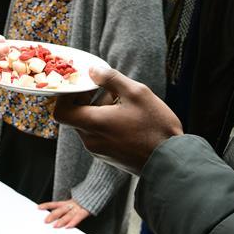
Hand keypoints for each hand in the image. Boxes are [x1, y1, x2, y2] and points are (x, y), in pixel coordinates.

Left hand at [39, 198, 89, 228]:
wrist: (97, 188)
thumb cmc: (89, 197)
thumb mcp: (78, 202)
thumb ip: (71, 206)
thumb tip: (64, 216)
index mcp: (69, 202)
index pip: (55, 204)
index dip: (47, 205)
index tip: (38, 207)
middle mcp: (72, 204)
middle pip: (60, 210)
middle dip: (52, 216)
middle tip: (45, 221)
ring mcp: (79, 207)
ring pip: (68, 214)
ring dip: (62, 221)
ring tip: (55, 226)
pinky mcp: (86, 210)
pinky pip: (79, 217)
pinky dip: (74, 221)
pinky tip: (69, 226)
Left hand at [54, 67, 182, 175]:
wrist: (172, 163)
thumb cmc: (155, 127)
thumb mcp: (136, 93)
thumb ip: (111, 79)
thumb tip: (92, 71)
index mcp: (94, 124)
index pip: (61, 111)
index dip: (66, 96)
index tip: (82, 85)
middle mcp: (91, 140)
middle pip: (77, 115)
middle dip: (90, 100)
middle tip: (110, 90)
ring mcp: (99, 151)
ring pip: (89, 124)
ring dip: (101, 111)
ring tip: (125, 105)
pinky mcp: (109, 157)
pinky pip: (99, 135)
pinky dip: (107, 123)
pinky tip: (129, 119)